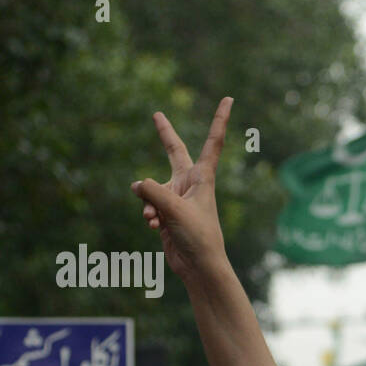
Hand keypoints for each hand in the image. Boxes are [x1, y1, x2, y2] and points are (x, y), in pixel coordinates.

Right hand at [131, 98, 232, 280]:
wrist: (199, 266)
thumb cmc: (199, 237)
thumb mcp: (176, 209)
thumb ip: (154, 191)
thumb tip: (136, 185)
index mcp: (203, 178)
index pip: (213, 142)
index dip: (219, 120)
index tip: (229, 99)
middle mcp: (190, 184)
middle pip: (174, 153)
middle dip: (165, 135)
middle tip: (156, 115)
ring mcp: (177, 198)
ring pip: (152, 188)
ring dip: (149, 203)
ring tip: (155, 219)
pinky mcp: (166, 213)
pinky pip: (149, 205)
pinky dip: (148, 214)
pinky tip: (154, 227)